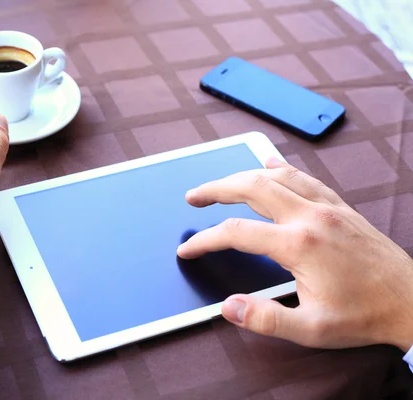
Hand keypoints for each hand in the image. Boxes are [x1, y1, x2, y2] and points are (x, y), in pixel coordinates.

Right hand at [177, 157, 412, 350]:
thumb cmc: (365, 315)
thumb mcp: (312, 329)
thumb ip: (265, 319)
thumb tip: (228, 307)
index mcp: (299, 245)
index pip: (236, 233)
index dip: (205, 240)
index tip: (188, 249)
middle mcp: (311, 217)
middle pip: (251, 188)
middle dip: (216, 189)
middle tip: (194, 197)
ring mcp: (327, 207)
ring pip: (276, 175)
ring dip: (243, 174)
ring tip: (222, 183)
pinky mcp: (339, 207)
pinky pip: (304, 176)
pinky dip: (280, 166)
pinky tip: (270, 162)